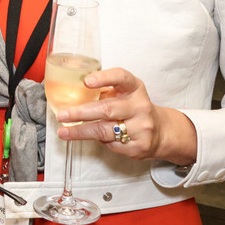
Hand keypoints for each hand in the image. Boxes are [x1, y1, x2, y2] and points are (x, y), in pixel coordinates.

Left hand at [56, 68, 198, 165]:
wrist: (161, 132)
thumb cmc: (133, 109)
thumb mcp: (124, 94)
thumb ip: (104, 91)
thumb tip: (71, 93)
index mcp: (134, 88)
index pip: (121, 78)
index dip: (104, 78)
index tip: (86, 81)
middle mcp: (140, 106)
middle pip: (107, 109)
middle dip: (81, 113)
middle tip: (62, 115)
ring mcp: (142, 128)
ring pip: (105, 130)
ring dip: (81, 131)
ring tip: (63, 132)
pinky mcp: (139, 147)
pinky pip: (111, 144)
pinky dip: (99, 141)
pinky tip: (91, 137)